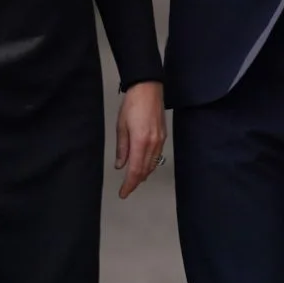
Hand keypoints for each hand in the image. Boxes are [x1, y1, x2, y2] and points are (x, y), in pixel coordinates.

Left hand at [115, 81, 165, 198]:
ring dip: (143, 174)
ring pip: (152, 164)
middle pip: (145, 170)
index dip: (129, 185)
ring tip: (134, 180)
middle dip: (136, 182)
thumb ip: (121, 148)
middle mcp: (153, 143)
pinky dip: (150, 164)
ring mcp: (160, 140)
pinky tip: (144, 165)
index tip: (123, 193)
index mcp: (140, 141)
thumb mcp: (121, 126)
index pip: (135, 171)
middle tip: (126, 189)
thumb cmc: (133, 104)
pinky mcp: (163, 135)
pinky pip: (157, 156)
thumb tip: (120, 164)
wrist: (148, 89)